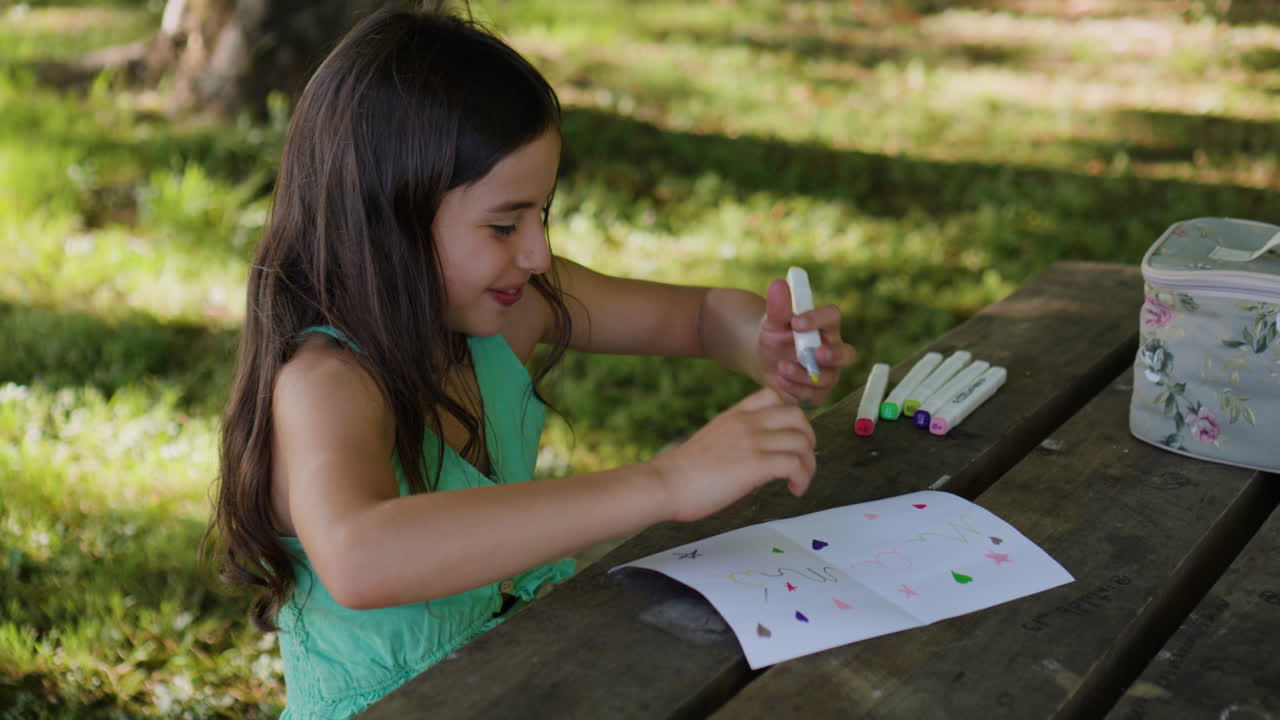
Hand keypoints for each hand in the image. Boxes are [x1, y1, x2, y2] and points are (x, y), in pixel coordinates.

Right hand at [650, 388, 815, 522]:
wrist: (666, 483)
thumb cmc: (684, 471)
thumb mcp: (713, 439)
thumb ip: (736, 437)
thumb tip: (754, 454)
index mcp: (735, 415)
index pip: (773, 396)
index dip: (790, 417)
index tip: (788, 438)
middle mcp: (747, 423)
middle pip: (798, 416)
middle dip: (808, 440)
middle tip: (800, 462)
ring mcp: (753, 442)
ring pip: (802, 442)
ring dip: (808, 465)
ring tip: (798, 482)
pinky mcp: (756, 464)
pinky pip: (796, 464)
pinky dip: (802, 478)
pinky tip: (793, 490)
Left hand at [758, 279, 856, 405]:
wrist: (764, 359)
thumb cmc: (775, 334)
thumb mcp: (773, 320)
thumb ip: (778, 306)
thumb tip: (778, 284)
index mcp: (825, 325)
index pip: (832, 317)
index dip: (818, 319)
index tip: (797, 323)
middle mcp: (833, 349)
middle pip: (847, 354)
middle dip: (833, 355)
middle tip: (815, 354)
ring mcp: (828, 373)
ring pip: (828, 378)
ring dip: (804, 374)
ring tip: (781, 367)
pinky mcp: (817, 393)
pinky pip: (814, 395)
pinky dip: (796, 389)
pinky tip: (780, 380)